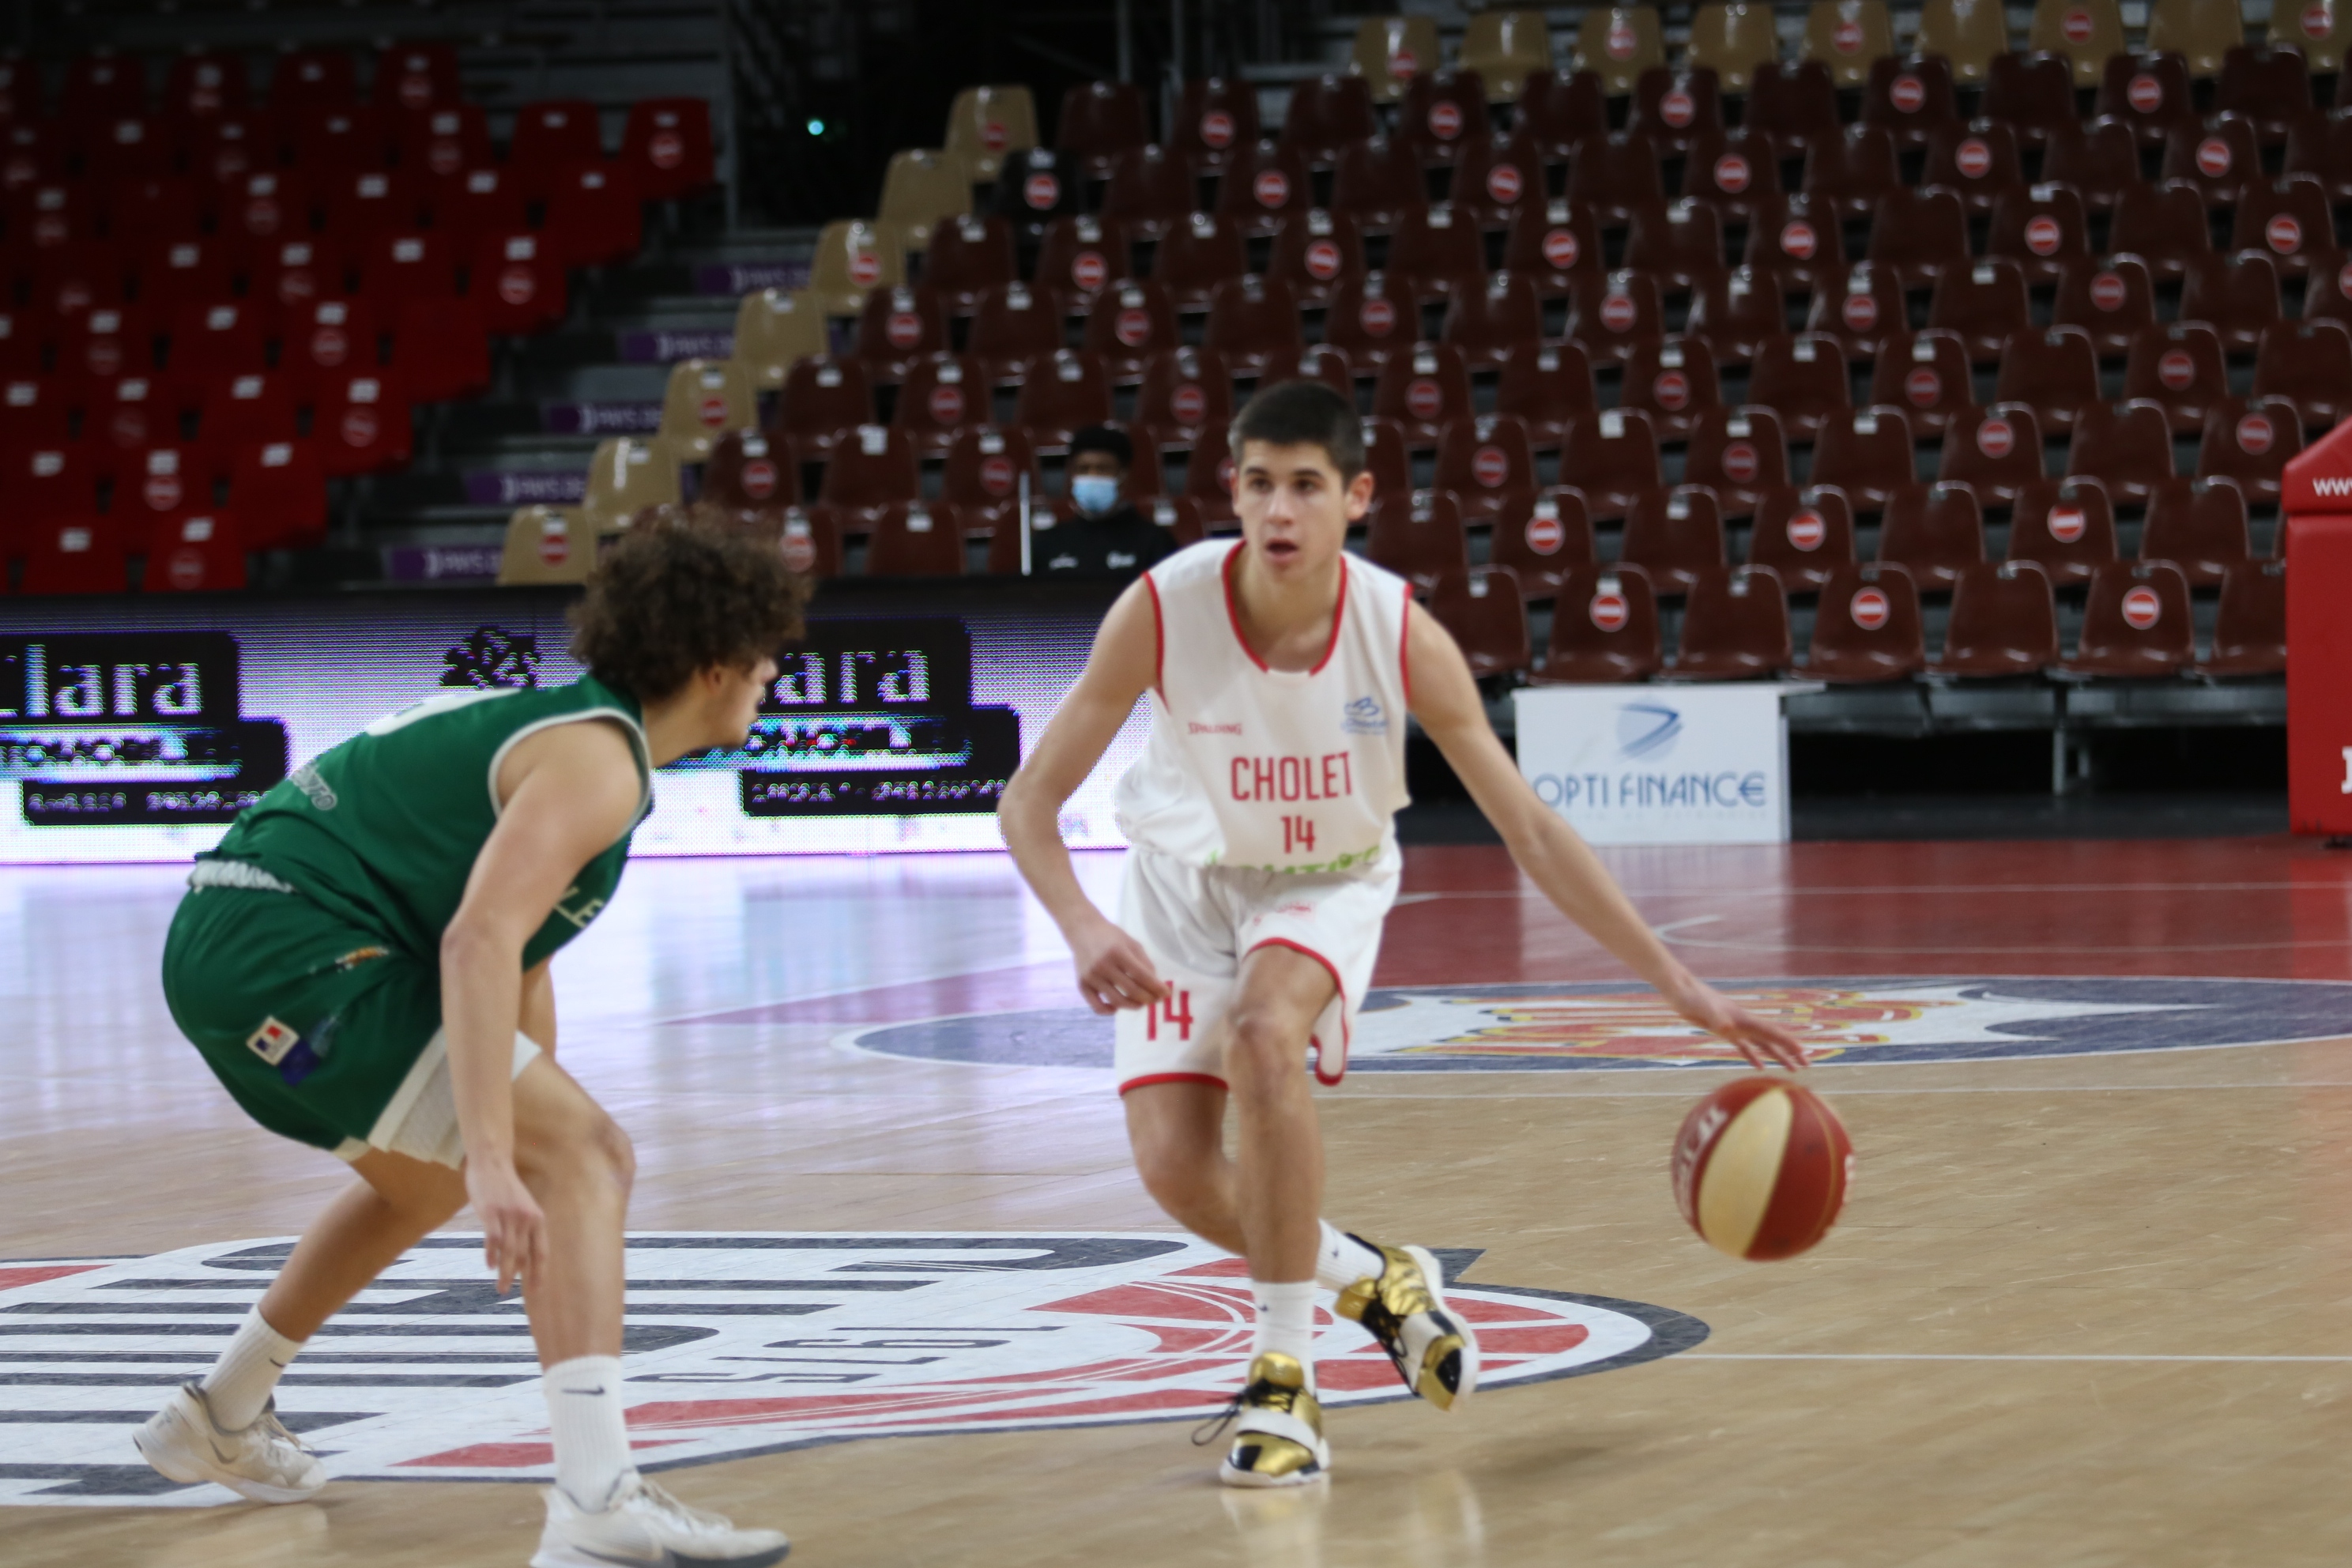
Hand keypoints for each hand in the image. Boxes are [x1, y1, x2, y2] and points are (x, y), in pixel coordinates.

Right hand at [465, 1157, 544, 1294]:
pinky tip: (490, 1265)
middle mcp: (526, 1219)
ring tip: (501, 1288)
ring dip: (505, 1272)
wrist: (492, 1163)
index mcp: (537, 1219)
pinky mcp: (491, 1212)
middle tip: (509, 1293)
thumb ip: (523, 1230)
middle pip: (525, 1255)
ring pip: (510, 1251)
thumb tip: (519, 1260)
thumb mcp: (523, 1208)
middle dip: (519, 1278)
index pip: (541, 1252)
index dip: (539, 1272)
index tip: (536, 1290)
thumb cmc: (505, 1189)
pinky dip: (492, 1254)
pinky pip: (493, 1238)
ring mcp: (509, 1215)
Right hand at [1069, 914, 1168, 1014]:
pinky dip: (1109, 1011)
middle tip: (1155, 1000)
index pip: (1142, 976)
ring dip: (1133, 1006)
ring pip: (1117, 1001)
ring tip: (1140, 1003)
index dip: (1156, 987)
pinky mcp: (1082, 985)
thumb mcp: (1132, 943)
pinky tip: (1117, 1007)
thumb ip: (1144, 963)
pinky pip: (1097, 1006)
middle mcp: (1103, 965)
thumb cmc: (1111, 937)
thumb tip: (1155, 985)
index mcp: (1118, 952)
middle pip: (1131, 990)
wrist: (1083, 931)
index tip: (1166, 993)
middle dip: (1148, 998)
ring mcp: (1091, 977)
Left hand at [1662, 972, 1809, 1071]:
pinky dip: (1753, 1057)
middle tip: (1806, 1065)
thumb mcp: (1703, 1009)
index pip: (1772, 1033)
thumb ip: (1716, 1017)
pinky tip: (1760, 1067)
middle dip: (1790, 1052)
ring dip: (1777, 1056)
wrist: (1681, 990)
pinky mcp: (1724, 1031)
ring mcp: (1736, 1027)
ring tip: (1792, 1069)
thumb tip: (1728, 1029)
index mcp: (1744, 1019)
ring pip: (1762, 1045)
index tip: (1804, 1054)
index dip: (1788, 1043)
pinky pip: (1744, 1047)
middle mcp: (1744, 1023)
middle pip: (1773, 1039)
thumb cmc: (1692, 997)